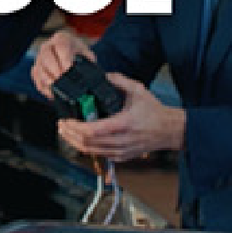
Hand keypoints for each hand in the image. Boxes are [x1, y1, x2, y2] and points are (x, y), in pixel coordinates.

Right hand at [30, 30, 90, 100]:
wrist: (71, 57)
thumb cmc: (80, 57)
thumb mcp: (88, 56)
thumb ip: (92, 65)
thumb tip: (106, 78)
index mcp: (62, 39)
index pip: (61, 45)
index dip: (64, 58)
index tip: (69, 69)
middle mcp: (48, 46)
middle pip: (46, 56)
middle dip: (55, 70)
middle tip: (63, 81)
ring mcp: (40, 58)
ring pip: (39, 68)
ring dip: (48, 80)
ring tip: (57, 89)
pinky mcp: (36, 69)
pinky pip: (36, 78)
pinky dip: (43, 87)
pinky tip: (52, 93)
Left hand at [57, 72, 184, 163]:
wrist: (169, 130)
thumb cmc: (154, 111)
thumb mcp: (138, 90)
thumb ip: (119, 80)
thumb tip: (103, 75)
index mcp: (122, 124)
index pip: (91, 131)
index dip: (74, 127)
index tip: (65, 120)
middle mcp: (120, 141)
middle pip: (86, 143)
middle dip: (69, 134)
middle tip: (61, 125)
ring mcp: (121, 152)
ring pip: (90, 151)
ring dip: (75, 142)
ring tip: (66, 132)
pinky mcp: (122, 157)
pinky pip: (99, 155)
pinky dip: (87, 148)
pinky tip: (81, 139)